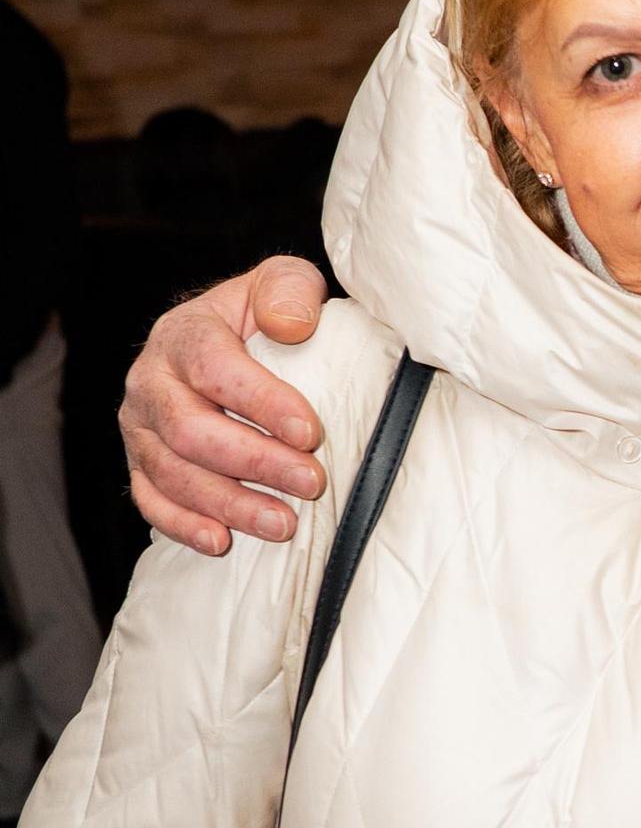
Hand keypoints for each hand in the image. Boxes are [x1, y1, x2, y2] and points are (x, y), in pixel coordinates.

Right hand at [122, 257, 331, 552]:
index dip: (262, 402)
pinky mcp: (141, 464)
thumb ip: (289, 290)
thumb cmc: (261, 319)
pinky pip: (152, 501)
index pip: (214, 368)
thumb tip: (292, 325)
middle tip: (312, 482)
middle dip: (254, 462)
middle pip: (190, 430)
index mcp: (183, 334)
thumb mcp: (282, 285)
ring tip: (285, 523)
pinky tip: (222, 541)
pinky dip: (184, 526)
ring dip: (230, 503)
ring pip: (173, 473)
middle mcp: (151, 381)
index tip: (310, 432)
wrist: (227, 344)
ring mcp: (141, 428)